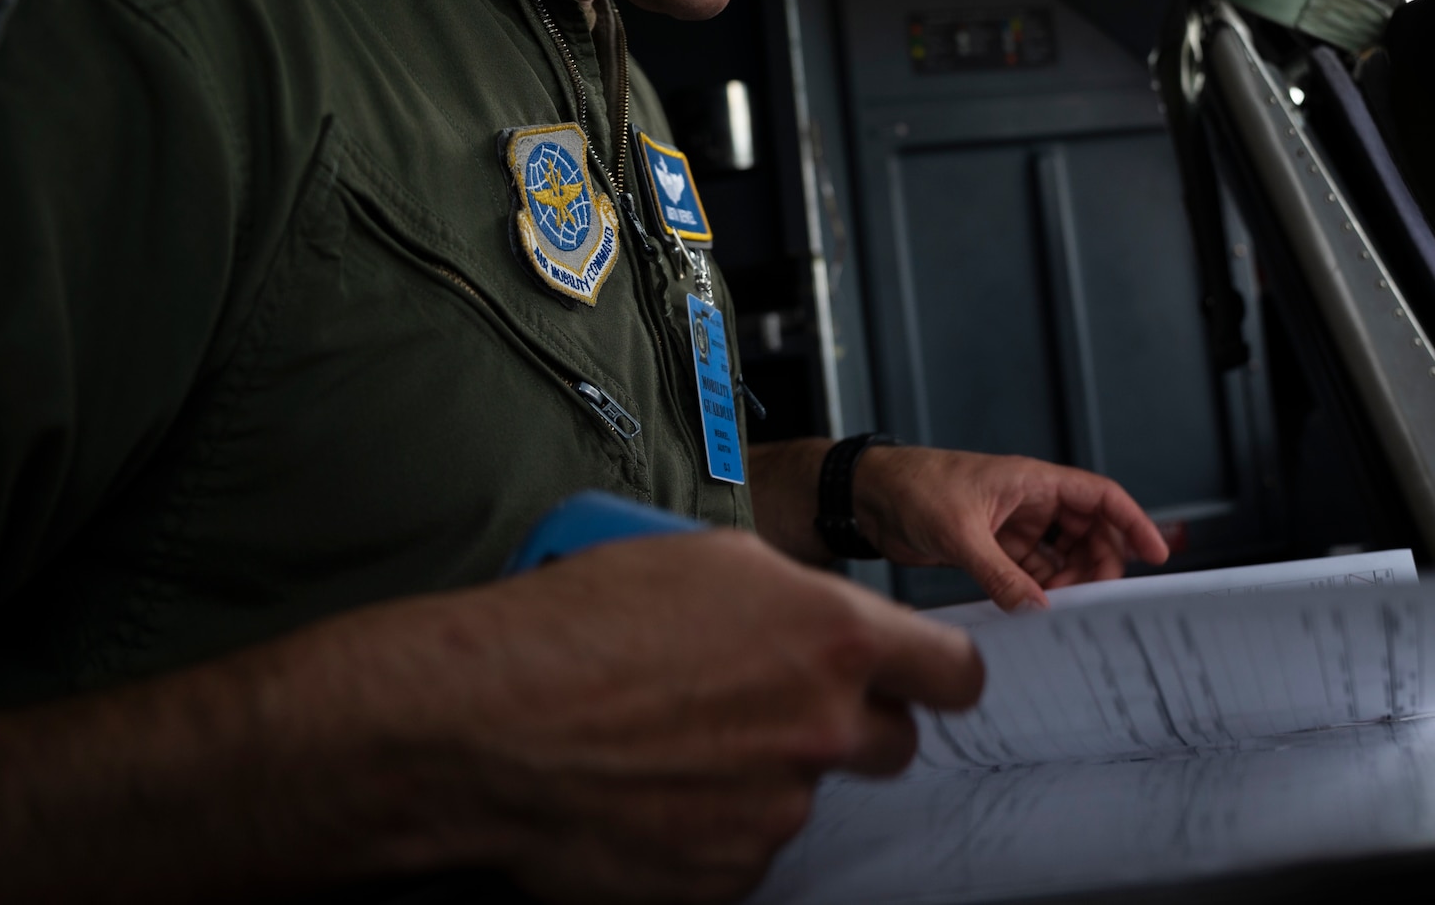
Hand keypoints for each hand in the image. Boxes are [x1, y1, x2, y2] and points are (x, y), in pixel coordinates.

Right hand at [0, 529, 982, 904]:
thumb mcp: (709, 562)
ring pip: (805, 791)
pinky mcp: (726, 873)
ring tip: (677, 740)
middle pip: (892, 741)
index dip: (938, 674)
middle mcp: (821, 728)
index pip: (954, 671)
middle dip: (848, 722)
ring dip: (766, 771)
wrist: (481, 724)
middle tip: (773, 704)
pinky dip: (715, 823)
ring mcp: (776, 809)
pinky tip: (655, 787)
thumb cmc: (578, 625)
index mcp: (832, 637)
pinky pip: (747, 846)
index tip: (925, 677)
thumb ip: (797, 599)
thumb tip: (828, 624)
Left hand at [854, 447, 1170, 611]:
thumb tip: (1037, 608)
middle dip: (1100, 563)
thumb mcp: (960, 532)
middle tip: (1099, 598)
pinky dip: (1041, 591)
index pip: (1099, 497)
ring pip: (1061, 555)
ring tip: (1067, 610)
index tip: (1155, 552)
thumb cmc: (913, 488)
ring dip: (1070, 582)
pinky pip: (1032, 572)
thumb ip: (1000, 573)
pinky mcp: (993, 548)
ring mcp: (1012, 526)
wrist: (870, 496)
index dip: (1132, 522)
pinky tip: (1041, 611)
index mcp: (1032, 481)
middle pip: (1088, 531)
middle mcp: (1029, 502)